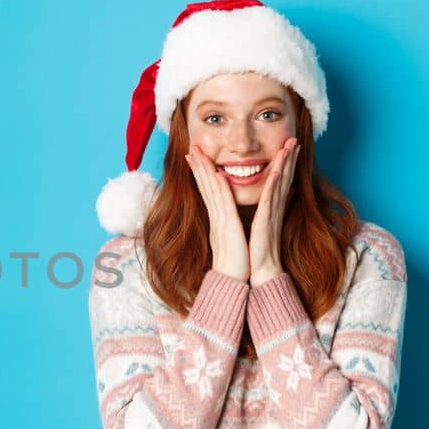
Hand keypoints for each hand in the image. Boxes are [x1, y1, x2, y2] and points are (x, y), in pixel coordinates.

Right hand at [186, 143, 248, 282]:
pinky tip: (218, 174)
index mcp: (217, 218)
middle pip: (204, 186)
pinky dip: (220, 188)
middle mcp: (215, 216)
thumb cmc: (236, 261)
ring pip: (211, 190)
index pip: (207, 190)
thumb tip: (231, 215)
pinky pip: (224, 204)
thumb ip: (231, 223)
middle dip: (198, 166)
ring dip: (206, 170)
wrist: (234, 279)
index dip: (201, 173)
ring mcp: (220, 221)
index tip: (195, 158)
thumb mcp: (232, 237)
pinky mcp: (227, 227)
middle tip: (191, 148)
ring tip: (199, 153)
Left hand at [248, 136, 299, 285]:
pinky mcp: (266, 220)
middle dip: (290, 157)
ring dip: (285, 164)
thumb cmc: (261, 248)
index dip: (287, 162)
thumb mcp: (267, 222)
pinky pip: (270, 199)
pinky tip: (276, 172)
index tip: (290, 145)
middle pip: (285, 177)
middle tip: (294, 138)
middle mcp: (276, 207)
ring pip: (280, 183)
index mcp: (273, 206)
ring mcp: (272, 212)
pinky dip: (273, 185)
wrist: (261, 268)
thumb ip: (275, 206)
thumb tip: (287, 193)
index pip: (281, 179)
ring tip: (289, 147)